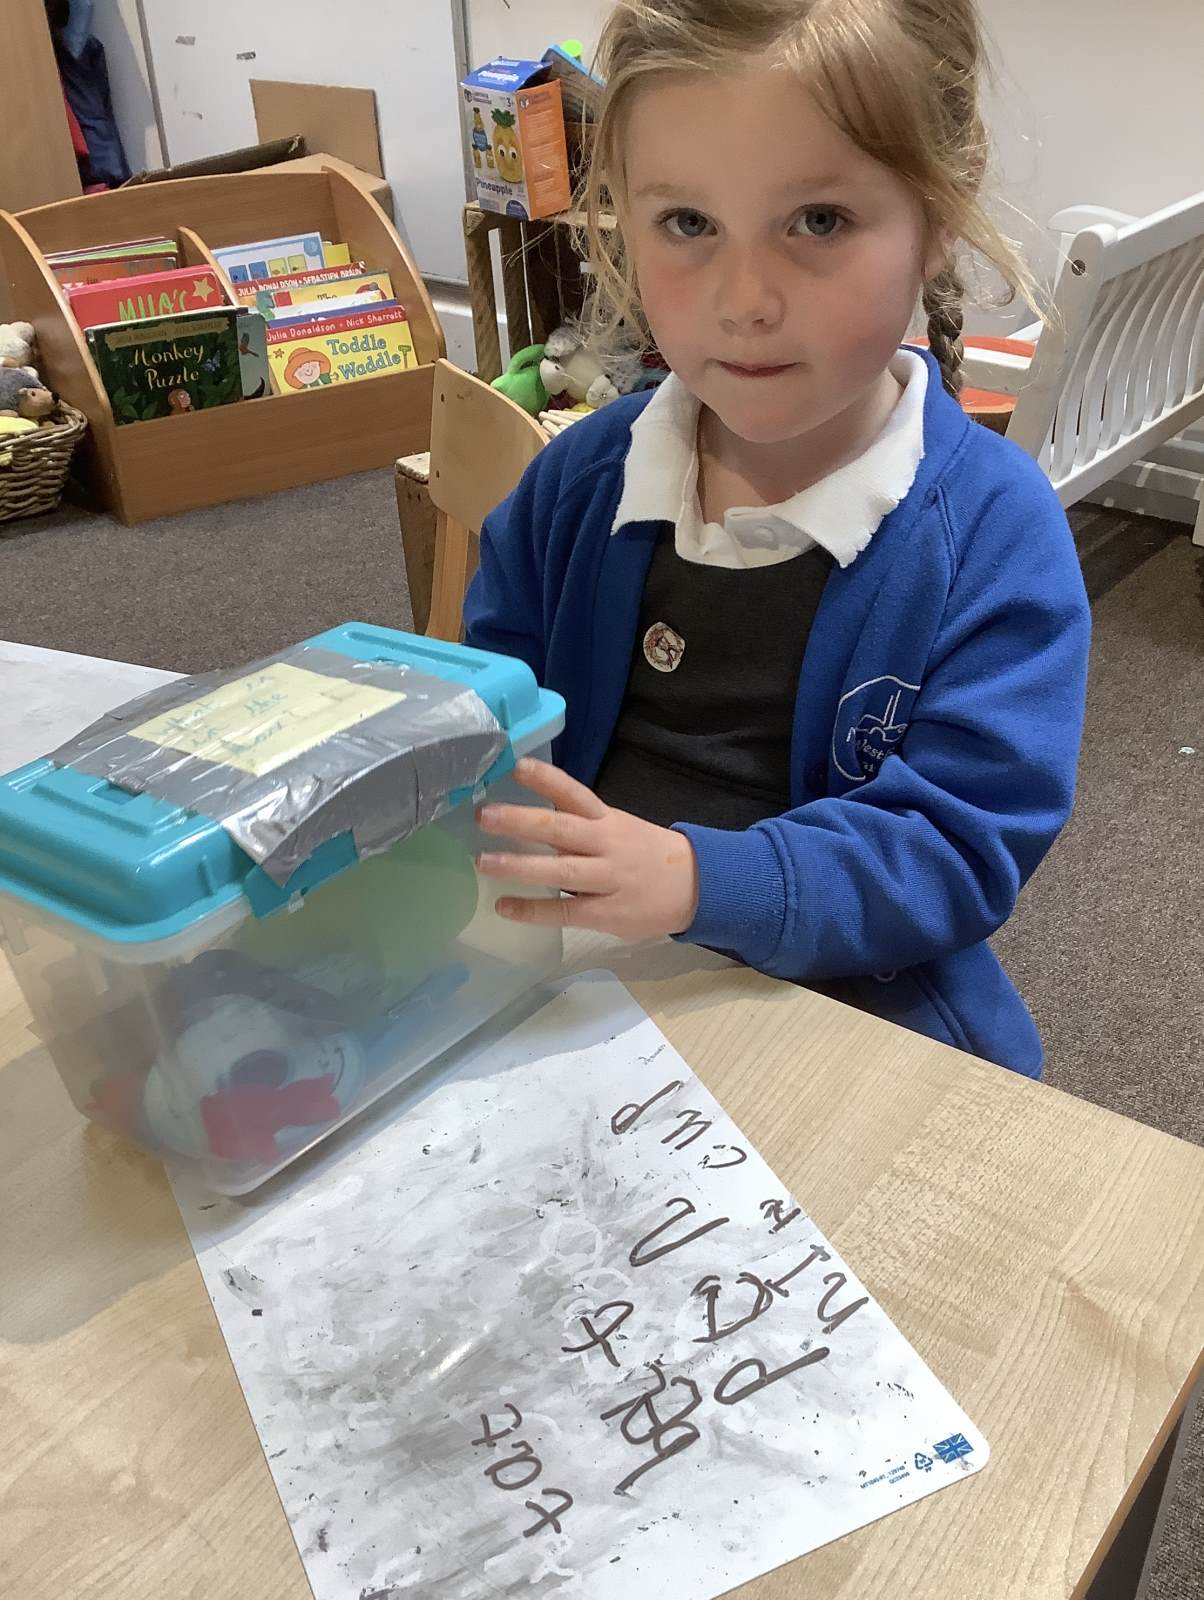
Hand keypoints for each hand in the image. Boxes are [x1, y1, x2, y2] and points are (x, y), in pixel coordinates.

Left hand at [476, 759, 699, 937]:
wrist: (697, 886)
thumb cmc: (645, 853)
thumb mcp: (618, 827)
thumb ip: (579, 825)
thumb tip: (526, 819)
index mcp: (607, 819)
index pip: (574, 793)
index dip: (546, 779)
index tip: (515, 766)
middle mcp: (607, 844)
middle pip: (561, 830)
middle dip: (521, 822)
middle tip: (484, 815)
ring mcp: (609, 879)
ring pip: (561, 871)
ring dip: (520, 866)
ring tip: (484, 862)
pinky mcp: (609, 913)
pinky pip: (566, 912)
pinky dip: (534, 910)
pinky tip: (504, 907)